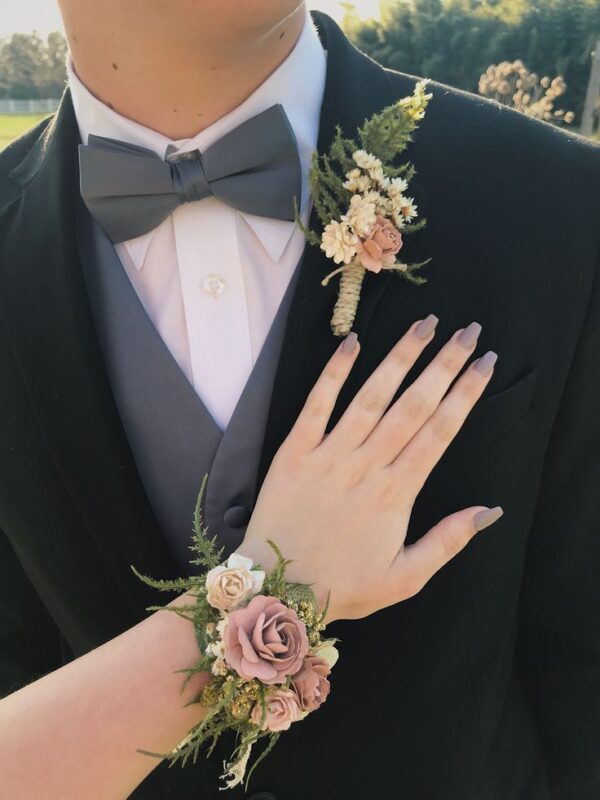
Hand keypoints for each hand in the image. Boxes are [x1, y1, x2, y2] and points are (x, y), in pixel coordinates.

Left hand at [239, 315, 501, 622]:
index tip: (484, 365)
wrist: (277, 591)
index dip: (465, 395)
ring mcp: (329, 456)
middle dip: (444, 365)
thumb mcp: (405, 578)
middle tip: (467, 332)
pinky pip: (316, 405)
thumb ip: (448, 541)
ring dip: (399, 358)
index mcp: (396, 494)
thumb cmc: (342, 586)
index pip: (440, 432)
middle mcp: (366, 467)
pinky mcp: (294, 452)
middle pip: (413, 406)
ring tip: (424, 325)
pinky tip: (351, 343)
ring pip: (371, 397)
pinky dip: (333, 373)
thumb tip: (490, 510)